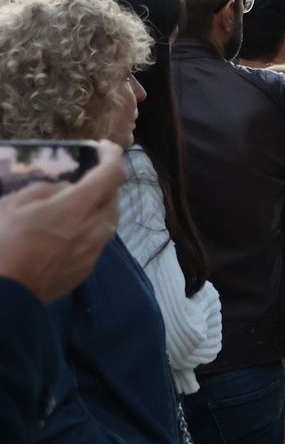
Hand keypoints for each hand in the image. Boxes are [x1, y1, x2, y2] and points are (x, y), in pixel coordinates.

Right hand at [0, 141, 123, 303]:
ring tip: (80, 205)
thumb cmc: (2, 244)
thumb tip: (66, 190)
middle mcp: (94, 229)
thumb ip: (45, 191)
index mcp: (78, 207)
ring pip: (108, 223)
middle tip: (88, 179)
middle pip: (114, 199)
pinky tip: (69, 233)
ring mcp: (93, 253)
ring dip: (100, 208)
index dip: (113, 156)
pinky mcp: (85, 271)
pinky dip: (90, 231)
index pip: (112, 174)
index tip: (106, 147)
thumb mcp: (14, 205)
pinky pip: (97, 243)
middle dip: (106, 184)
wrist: (4, 296)